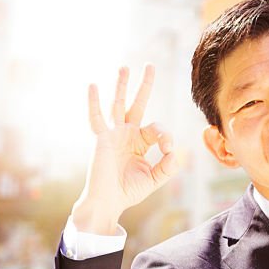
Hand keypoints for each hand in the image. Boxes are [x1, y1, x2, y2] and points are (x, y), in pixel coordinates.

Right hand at [70, 65, 176, 234]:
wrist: (108, 202)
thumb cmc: (128, 191)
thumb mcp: (154, 179)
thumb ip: (167, 167)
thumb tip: (176, 152)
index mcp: (140, 142)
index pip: (157, 128)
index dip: (165, 136)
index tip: (167, 150)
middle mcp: (126, 134)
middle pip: (137, 104)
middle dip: (144, 85)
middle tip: (150, 65)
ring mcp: (113, 134)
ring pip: (118, 105)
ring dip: (121, 86)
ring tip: (124, 67)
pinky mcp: (101, 139)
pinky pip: (96, 118)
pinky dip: (94, 102)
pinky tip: (93, 85)